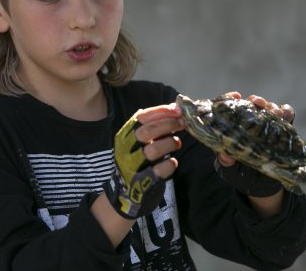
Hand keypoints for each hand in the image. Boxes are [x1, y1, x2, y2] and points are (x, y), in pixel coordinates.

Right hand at [104, 104, 183, 218]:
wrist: (123, 194)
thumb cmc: (136, 162)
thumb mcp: (135, 143)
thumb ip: (151, 128)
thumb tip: (175, 109)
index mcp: (124, 136)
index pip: (141, 118)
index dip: (161, 111)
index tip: (177, 110)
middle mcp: (126, 149)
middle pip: (147, 131)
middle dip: (168, 124)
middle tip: (182, 123)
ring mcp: (134, 166)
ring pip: (153, 150)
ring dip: (170, 143)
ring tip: (177, 143)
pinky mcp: (143, 182)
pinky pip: (160, 170)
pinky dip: (170, 164)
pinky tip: (172, 162)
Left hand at [215, 92, 294, 197]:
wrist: (262, 187)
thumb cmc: (240, 174)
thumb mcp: (230, 169)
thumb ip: (226, 162)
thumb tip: (224, 155)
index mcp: (233, 127)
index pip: (230, 107)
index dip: (231, 99)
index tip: (236, 96)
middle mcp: (250, 122)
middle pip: (252, 104)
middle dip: (256, 101)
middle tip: (258, 102)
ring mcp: (267, 124)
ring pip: (270, 108)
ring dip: (272, 107)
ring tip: (274, 111)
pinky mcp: (283, 129)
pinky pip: (287, 116)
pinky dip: (287, 112)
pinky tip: (285, 115)